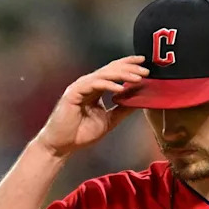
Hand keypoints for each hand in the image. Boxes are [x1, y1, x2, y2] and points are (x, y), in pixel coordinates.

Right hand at [34, 56, 148, 157]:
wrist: (62, 145)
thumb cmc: (81, 133)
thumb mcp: (109, 120)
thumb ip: (122, 110)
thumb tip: (139, 101)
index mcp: (95, 88)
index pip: (113, 72)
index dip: (128, 65)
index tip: (143, 63)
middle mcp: (88, 84)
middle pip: (110, 70)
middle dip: (129, 68)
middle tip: (145, 70)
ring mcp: (80, 87)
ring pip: (103, 75)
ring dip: (122, 75)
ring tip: (137, 78)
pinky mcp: (73, 94)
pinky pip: (93, 85)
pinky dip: (108, 85)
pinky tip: (120, 88)